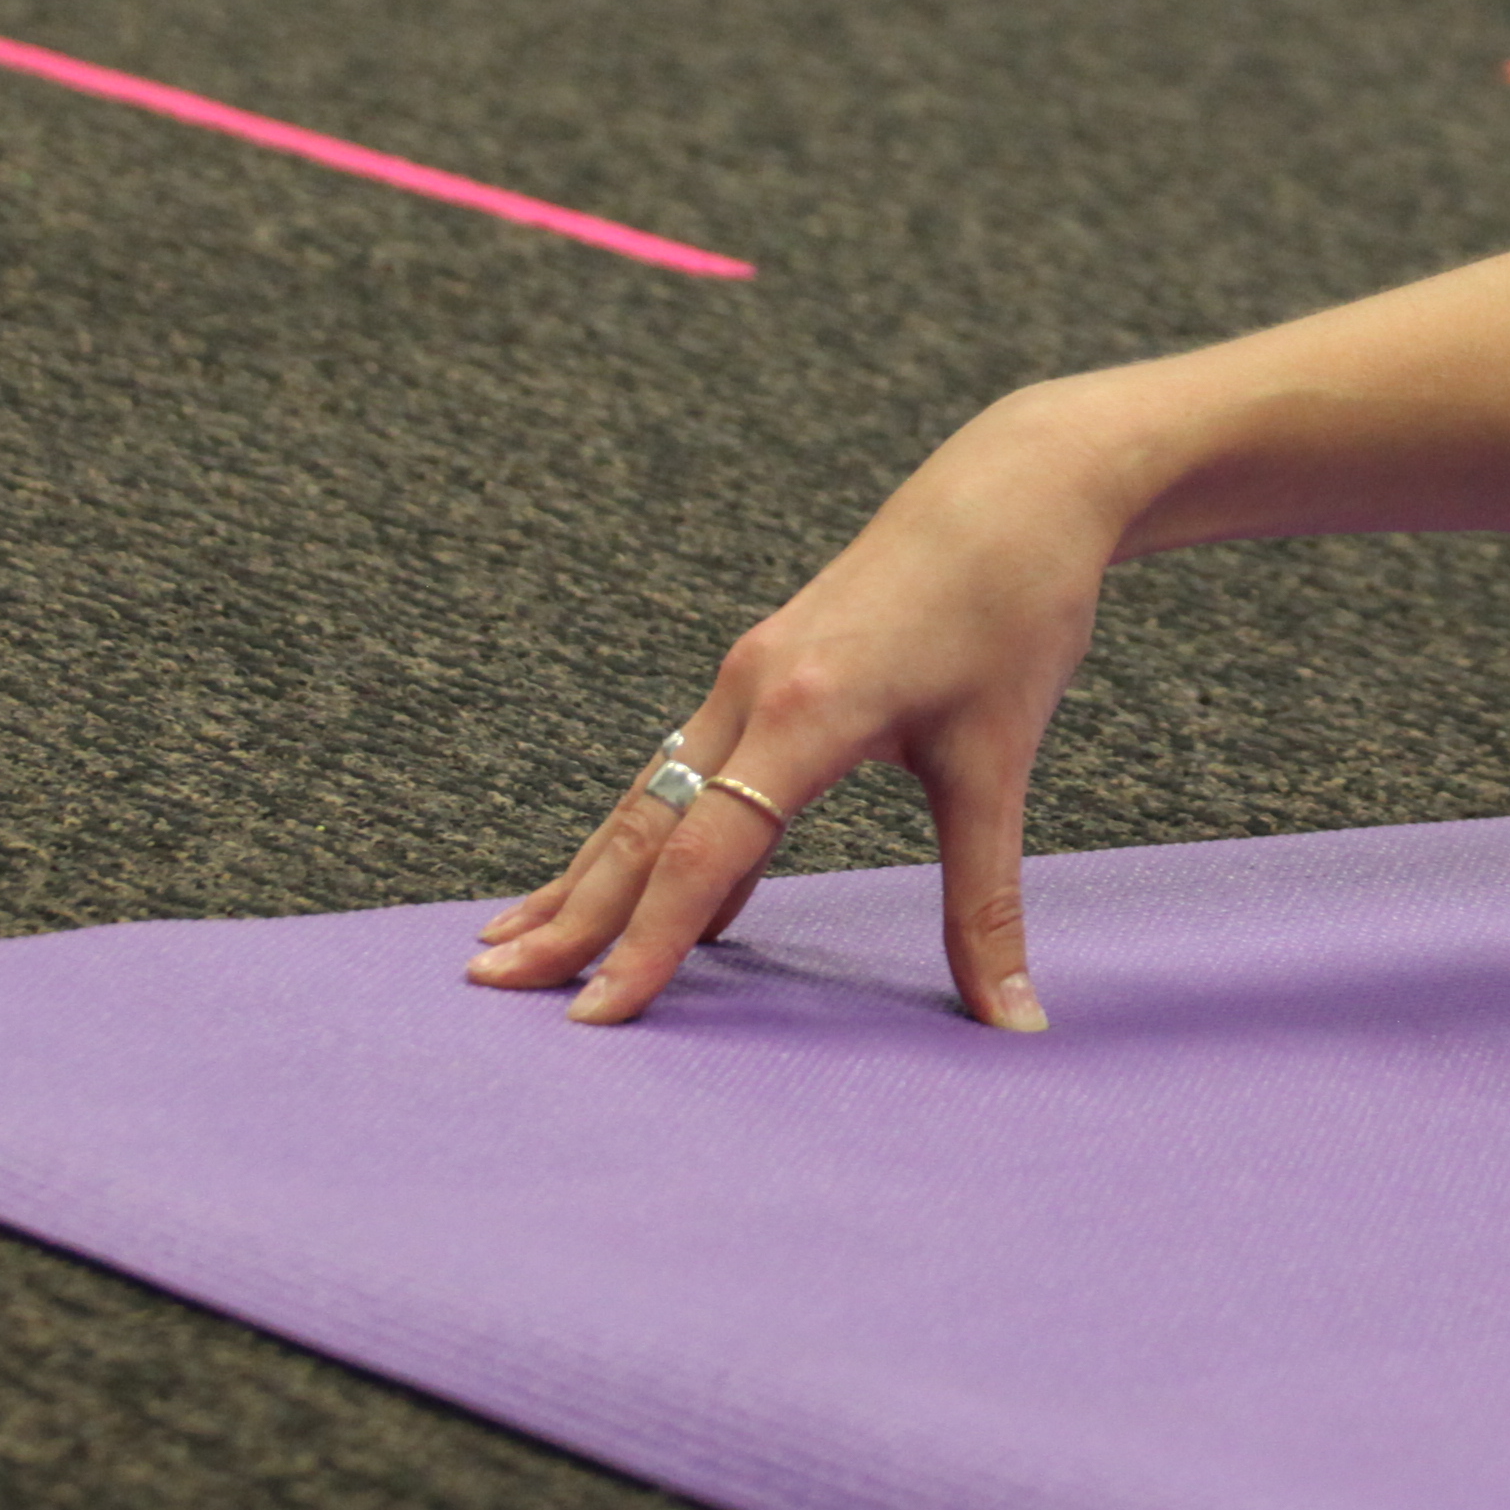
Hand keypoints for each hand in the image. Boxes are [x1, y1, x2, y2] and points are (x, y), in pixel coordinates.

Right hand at [464, 404, 1125, 1032]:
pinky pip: (683, 765)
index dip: (647, 947)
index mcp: (802, 715)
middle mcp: (751, 692)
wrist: (1018, 486)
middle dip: (568, 913)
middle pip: (641, 825)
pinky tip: (634, 884)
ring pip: (649, 792)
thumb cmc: (1014, 611)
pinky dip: (646, 832)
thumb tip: (1015, 1023)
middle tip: (490, 985)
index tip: (596, 1020)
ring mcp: (748, 675)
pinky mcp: (763, 668)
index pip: (701, 857)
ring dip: (588, 870)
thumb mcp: (1000, 762)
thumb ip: (987, 902)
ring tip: (519, 936)